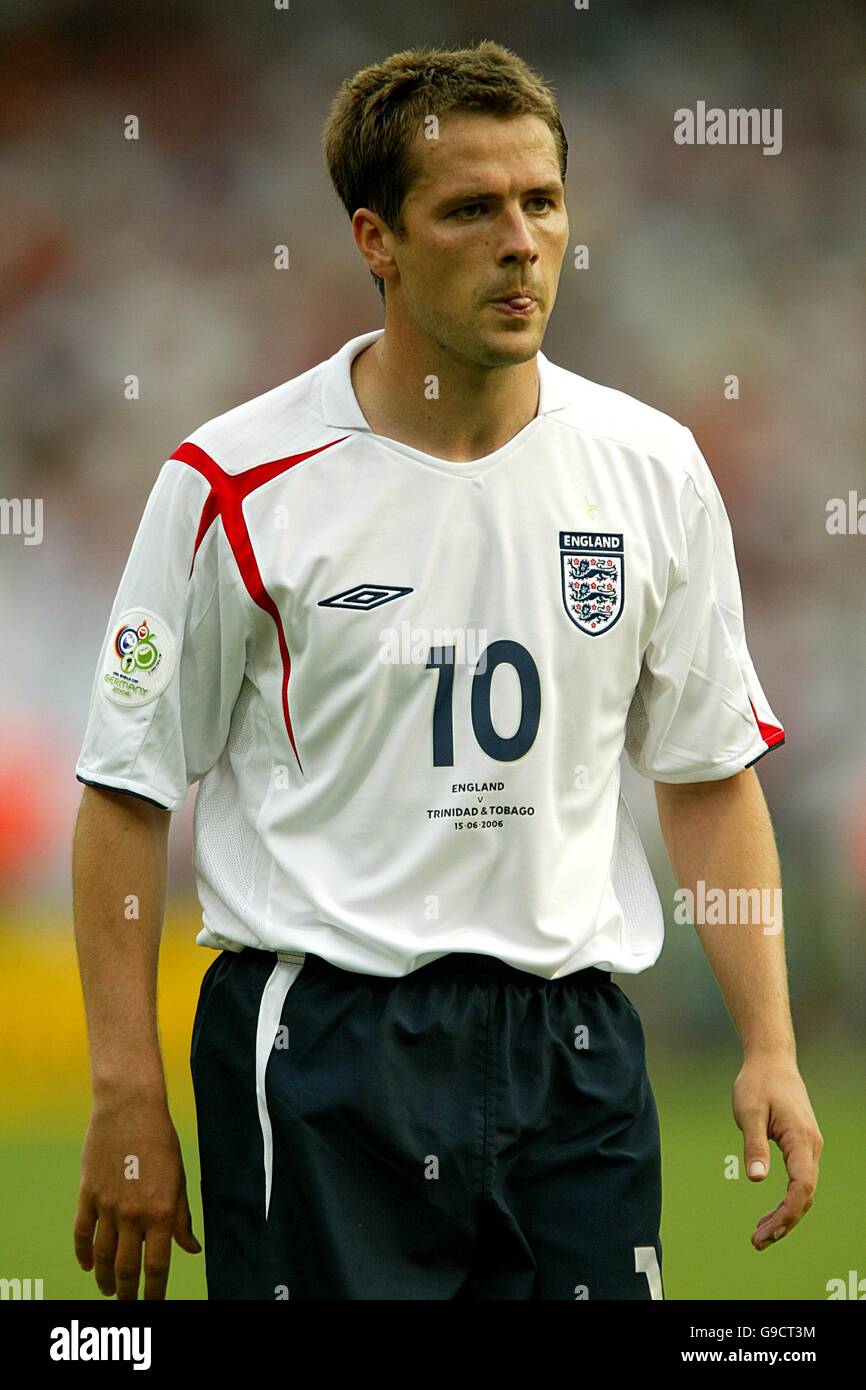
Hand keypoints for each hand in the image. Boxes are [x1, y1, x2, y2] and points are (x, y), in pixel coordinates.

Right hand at [74, 1093, 201, 1299]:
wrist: (130, 1108)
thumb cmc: (161, 1141)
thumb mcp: (179, 1178)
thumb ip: (182, 1217)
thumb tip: (192, 1249)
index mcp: (162, 1211)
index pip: (157, 1266)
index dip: (155, 1292)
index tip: (154, 1305)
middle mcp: (134, 1214)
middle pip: (127, 1268)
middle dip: (128, 1293)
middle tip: (128, 1304)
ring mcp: (107, 1206)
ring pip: (103, 1257)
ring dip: (105, 1279)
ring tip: (109, 1290)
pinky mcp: (87, 1195)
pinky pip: (82, 1234)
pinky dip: (83, 1254)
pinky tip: (88, 1265)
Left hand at [732, 1056, 822, 1250]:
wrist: (771, 1061)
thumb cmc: (757, 1084)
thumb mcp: (749, 1112)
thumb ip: (753, 1145)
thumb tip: (756, 1178)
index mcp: (801, 1139)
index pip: (802, 1186)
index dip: (788, 1213)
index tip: (767, 1232)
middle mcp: (811, 1146)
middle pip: (805, 1195)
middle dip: (784, 1222)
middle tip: (757, 1242)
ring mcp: (809, 1147)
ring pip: (803, 1191)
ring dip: (784, 1215)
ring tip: (759, 1236)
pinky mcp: (801, 1146)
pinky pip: (798, 1181)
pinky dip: (785, 1201)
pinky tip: (768, 1215)